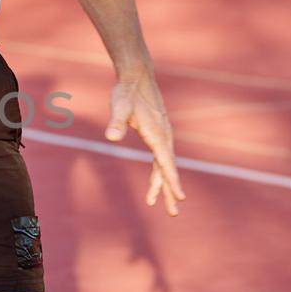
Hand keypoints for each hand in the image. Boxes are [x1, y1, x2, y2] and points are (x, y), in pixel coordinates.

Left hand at [105, 68, 185, 215]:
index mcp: (157, 134)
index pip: (166, 162)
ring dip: (163, 186)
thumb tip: (111, 137)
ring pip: (164, 167)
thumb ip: (117, 122)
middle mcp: (164, 137)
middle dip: (170, 191)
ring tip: (159, 205)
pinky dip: (158, 174)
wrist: (137, 78)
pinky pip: (160, 160)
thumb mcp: (119, 106)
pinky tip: (155, 185)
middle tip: (174, 213)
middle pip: (168, 169)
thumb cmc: (127, 92)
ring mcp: (162, 137)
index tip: (179, 197)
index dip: (172, 180)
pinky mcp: (157, 137)